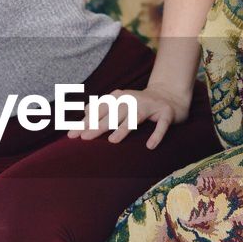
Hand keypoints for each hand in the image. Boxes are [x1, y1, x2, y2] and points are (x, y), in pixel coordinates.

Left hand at [66, 84, 192, 149]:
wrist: (169, 96)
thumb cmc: (140, 104)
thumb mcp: (121, 103)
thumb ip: (103, 107)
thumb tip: (84, 111)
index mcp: (119, 97)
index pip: (100, 110)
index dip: (86, 122)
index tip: (72, 134)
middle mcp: (133, 100)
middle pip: (114, 114)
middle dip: (98, 125)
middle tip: (85, 138)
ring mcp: (150, 106)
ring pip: (135, 118)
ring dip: (124, 129)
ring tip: (113, 141)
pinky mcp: (166, 114)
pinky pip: (162, 125)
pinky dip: (156, 135)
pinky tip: (150, 146)